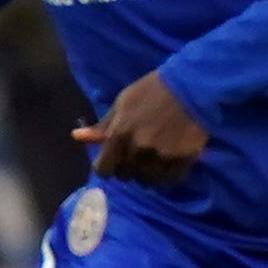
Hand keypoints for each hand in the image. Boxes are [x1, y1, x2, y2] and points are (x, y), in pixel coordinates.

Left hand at [74, 70, 210, 185]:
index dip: (106, 167)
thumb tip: (77, 137)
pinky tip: (166, 164)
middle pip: (126, 175)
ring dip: (146, 174)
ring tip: (151, 163)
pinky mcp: (182, 159)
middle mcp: (138, 149)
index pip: (103, 169)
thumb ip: (103, 125)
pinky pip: (169, 179)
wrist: (191, 87)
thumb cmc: (152, 91)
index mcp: (119, 134)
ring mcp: (161, 156)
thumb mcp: (123, 103)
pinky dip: (165, 175)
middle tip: (134, 158)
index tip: (112, 162)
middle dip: (127, 169)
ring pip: (147, 180)